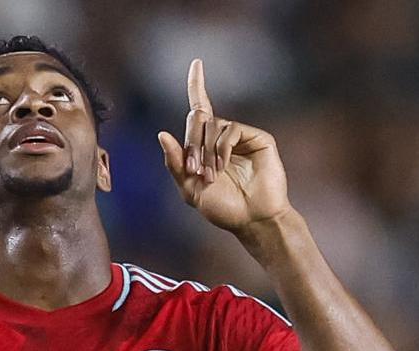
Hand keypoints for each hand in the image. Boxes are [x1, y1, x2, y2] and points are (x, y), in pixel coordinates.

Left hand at [156, 59, 293, 234]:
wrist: (251, 219)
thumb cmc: (222, 208)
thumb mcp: (189, 188)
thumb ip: (175, 163)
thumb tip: (161, 133)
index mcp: (205, 145)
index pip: (199, 109)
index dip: (197, 85)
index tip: (197, 63)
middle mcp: (222, 136)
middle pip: (197, 119)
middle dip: (190, 143)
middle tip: (194, 170)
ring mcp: (241, 136)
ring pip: (212, 126)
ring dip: (205, 152)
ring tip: (211, 176)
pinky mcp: (257, 138)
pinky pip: (230, 130)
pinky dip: (221, 148)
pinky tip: (222, 166)